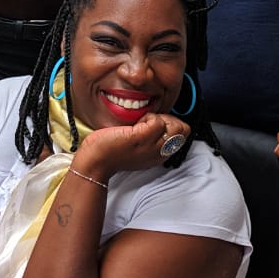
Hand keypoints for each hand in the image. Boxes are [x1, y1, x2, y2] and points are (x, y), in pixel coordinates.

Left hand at [73, 113, 188, 179]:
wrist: (95, 161)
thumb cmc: (111, 152)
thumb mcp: (139, 147)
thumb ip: (152, 138)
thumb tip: (158, 120)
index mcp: (160, 155)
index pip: (183, 134)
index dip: (171, 124)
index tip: (154, 124)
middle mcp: (160, 152)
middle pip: (184, 129)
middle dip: (169, 119)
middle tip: (148, 122)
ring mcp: (152, 146)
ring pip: (175, 125)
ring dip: (159, 117)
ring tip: (142, 123)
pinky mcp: (142, 138)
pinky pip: (157, 120)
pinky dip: (147, 116)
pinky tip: (134, 124)